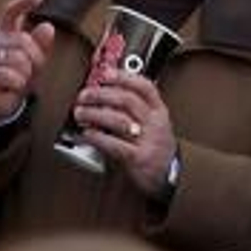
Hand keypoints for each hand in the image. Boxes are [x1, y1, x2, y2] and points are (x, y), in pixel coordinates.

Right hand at [0, 0, 55, 121]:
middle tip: (32, 70)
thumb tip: (48, 27)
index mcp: (4, 31)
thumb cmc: (17, 74)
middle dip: (36, 58)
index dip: (24, 2)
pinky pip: (10, 76)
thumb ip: (41, 43)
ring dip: (26, 74)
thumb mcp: (34, 58)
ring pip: (19, 60)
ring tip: (20, 79)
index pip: (11, 11)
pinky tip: (13, 86)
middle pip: (24, 40)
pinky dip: (18, 84)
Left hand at [73, 70, 176, 195]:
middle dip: (101, 94)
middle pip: (127, 100)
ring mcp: (148, 141)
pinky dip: (96, 137)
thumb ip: (134, 109)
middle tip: (84, 95)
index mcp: (159, 111)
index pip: (145, 87)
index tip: (105, 73)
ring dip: (94, 114)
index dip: (124, 77)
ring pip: (118, 120)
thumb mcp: (153, 123)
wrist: (170, 178)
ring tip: (80, 113)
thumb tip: (103, 93)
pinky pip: (114, 144)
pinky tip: (87, 134)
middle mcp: (155, 124)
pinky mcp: (138, 159)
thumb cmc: (155, 147)